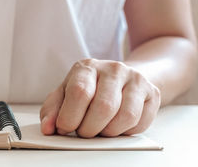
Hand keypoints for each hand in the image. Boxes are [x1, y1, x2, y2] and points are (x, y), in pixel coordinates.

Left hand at [40, 58, 160, 137]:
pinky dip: (125, 132)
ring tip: (99, 129)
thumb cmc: (90, 88)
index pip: (80, 92)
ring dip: (107, 132)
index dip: (70, 117)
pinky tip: (116, 125)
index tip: (64, 128)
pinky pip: (140, 122)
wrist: (122, 77)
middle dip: (89, 129)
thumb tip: (47, 128)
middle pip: (103, 107)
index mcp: (87, 67)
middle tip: (83, 131)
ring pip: (124, 117)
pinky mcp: (152, 92)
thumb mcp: (66, 93)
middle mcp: (113, 69)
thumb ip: (53, 110)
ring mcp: (135, 79)